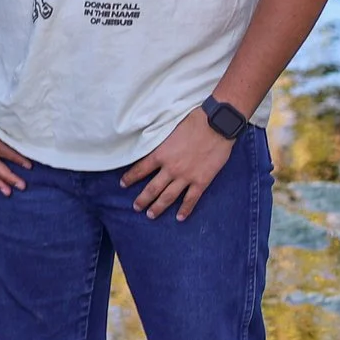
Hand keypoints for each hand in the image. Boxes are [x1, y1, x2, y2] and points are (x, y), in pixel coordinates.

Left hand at [122, 110, 236, 219]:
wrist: (217, 126)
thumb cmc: (193, 122)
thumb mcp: (168, 130)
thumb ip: (160, 142)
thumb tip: (150, 145)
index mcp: (160, 154)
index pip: (140, 169)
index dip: (130, 178)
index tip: (123, 184)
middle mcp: (170, 168)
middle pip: (152, 188)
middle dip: (142, 199)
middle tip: (136, 207)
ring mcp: (186, 177)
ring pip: (168, 197)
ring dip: (158, 207)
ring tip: (150, 215)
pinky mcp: (202, 181)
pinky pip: (191, 199)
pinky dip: (185, 210)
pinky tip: (180, 218)